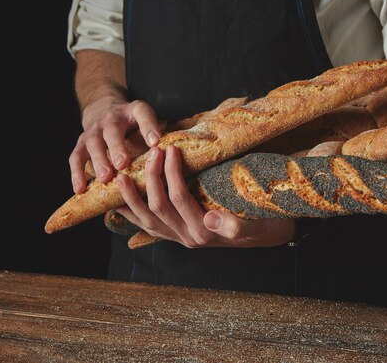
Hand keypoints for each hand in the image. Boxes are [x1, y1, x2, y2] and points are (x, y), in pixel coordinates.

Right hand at [69, 97, 161, 192]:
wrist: (104, 109)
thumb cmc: (134, 124)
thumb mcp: (148, 122)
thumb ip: (160, 136)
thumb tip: (178, 160)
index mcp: (134, 111)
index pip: (142, 113)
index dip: (149, 126)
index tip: (155, 141)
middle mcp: (112, 118)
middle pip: (113, 131)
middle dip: (117, 147)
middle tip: (123, 164)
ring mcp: (94, 130)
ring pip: (93, 144)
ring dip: (98, 161)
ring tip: (105, 178)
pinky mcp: (82, 143)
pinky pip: (76, 157)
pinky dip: (77, 173)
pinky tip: (80, 189)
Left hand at [115, 145, 295, 247]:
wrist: (269, 235)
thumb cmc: (266, 224)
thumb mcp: (260, 225)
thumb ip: (236, 226)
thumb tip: (211, 218)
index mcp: (205, 232)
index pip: (180, 198)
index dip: (171, 173)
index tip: (171, 149)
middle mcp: (188, 237)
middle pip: (158, 206)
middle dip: (151, 177)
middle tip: (153, 151)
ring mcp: (179, 238)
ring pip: (146, 219)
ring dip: (131, 197)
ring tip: (122, 176)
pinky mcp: (174, 235)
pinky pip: (146, 226)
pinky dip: (130, 213)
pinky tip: (117, 202)